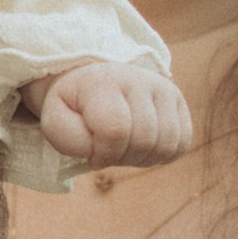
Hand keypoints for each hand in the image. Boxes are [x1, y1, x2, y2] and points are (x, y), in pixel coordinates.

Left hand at [33, 60, 194, 170]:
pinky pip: (182, 143)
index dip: (104, 153)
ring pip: (166, 144)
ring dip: (143, 159)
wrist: (93, 80)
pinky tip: (142, 147)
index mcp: (103, 82)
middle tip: (108, 152)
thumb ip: (68, 138)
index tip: (92, 155)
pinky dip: (162, 155)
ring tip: (124, 149)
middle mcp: (138, 79)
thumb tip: (99, 153)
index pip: (116, 130)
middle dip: (123, 158)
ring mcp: (162, 88)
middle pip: (144, 140)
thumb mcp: (55, 120)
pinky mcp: (177, 100)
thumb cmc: (73, 106)